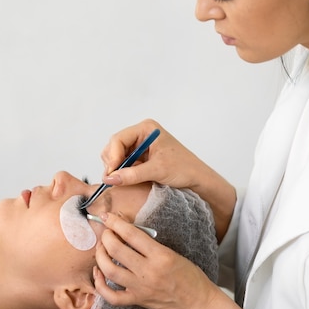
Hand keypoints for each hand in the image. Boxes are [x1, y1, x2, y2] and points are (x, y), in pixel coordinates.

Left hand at [94, 212, 243, 308]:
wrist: (197, 303)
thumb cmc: (190, 276)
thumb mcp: (174, 253)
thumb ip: (150, 245)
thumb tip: (129, 232)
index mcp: (161, 256)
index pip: (132, 235)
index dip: (116, 223)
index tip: (109, 216)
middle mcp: (148, 272)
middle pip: (116, 250)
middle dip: (106, 237)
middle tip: (106, 231)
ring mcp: (140, 288)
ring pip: (110, 271)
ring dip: (100, 256)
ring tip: (101, 248)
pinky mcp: (136, 301)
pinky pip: (111, 296)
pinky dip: (100, 284)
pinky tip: (99, 273)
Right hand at [100, 119, 236, 238]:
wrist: (197, 179)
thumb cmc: (184, 168)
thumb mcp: (157, 170)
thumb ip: (132, 174)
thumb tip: (110, 178)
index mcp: (146, 129)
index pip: (119, 139)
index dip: (113, 156)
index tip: (112, 172)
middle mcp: (141, 135)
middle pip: (114, 146)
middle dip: (112, 162)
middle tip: (113, 179)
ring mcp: (140, 146)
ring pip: (116, 155)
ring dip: (116, 168)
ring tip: (120, 180)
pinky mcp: (140, 158)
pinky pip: (123, 163)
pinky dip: (121, 172)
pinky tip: (125, 179)